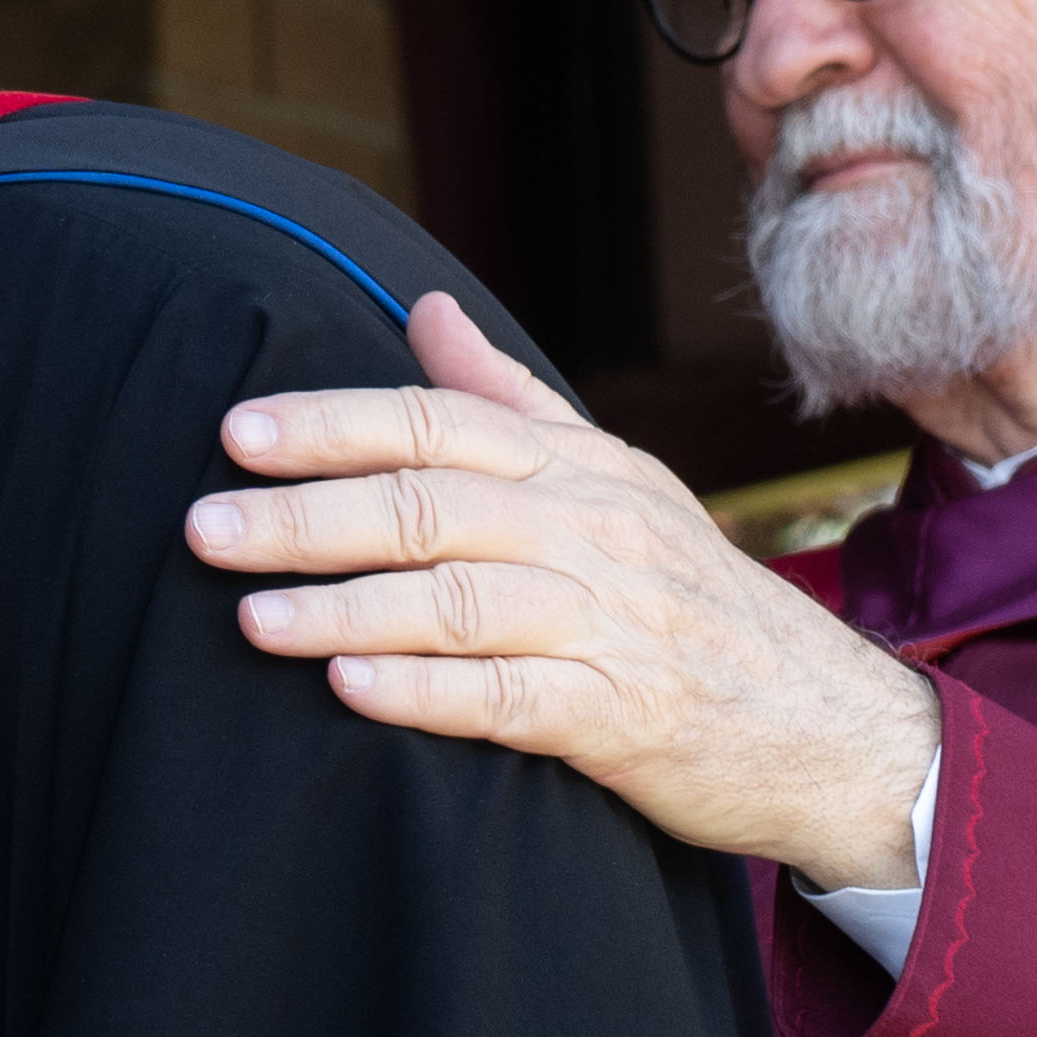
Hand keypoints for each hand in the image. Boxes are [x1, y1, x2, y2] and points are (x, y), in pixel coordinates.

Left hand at [187, 294, 942, 885]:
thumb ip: (512, 401)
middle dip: (310, 514)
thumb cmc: (696, 603)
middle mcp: (594, 532)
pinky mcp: (625, 717)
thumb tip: (420, 310)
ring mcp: (612, 624)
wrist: (832, 726)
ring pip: (460, 601)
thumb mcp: (618, 482)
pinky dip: (428, 693)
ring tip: (251, 619)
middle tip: (203, 526)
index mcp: (581, 469)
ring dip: (348, 608)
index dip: (334, 424)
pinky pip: (511, 698)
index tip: (236, 433)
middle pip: (433, 505)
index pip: (441, 423)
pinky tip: (352, 690)